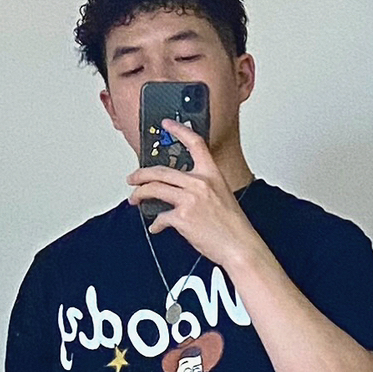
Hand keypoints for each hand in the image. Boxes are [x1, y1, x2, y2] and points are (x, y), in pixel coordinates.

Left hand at [127, 121, 259, 268]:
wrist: (239, 246)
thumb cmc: (233, 226)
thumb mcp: (222, 195)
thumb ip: (202, 188)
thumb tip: (180, 190)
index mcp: (212, 174)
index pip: (195, 143)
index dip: (179, 130)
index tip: (167, 124)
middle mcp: (199, 183)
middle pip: (161, 170)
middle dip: (141, 174)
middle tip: (133, 178)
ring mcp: (189, 200)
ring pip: (154, 189)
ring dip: (139, 194)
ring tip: (135, 198)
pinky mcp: (182, 218)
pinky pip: (160, 217)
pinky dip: (155, 224)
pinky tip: (156, 227)